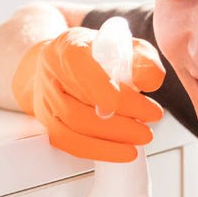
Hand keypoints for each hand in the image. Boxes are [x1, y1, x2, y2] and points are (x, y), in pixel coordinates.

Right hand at [10, 27, 167, 162]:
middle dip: (119, 123)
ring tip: (139, 138)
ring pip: (73, 127)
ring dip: (111, 139)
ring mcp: (46, 100)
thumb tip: (151, 81)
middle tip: (148, 127)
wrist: (61, 63)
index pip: (82, 70)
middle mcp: (51, 74)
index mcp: (68, 47)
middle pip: (80, 105)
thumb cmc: (94, 53)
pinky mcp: (48, 122)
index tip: (140, 108)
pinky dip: (98, 151)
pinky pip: (69, 143)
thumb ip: (141, 59)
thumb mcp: (124, 45)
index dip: (109, 92)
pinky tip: (121, 151)